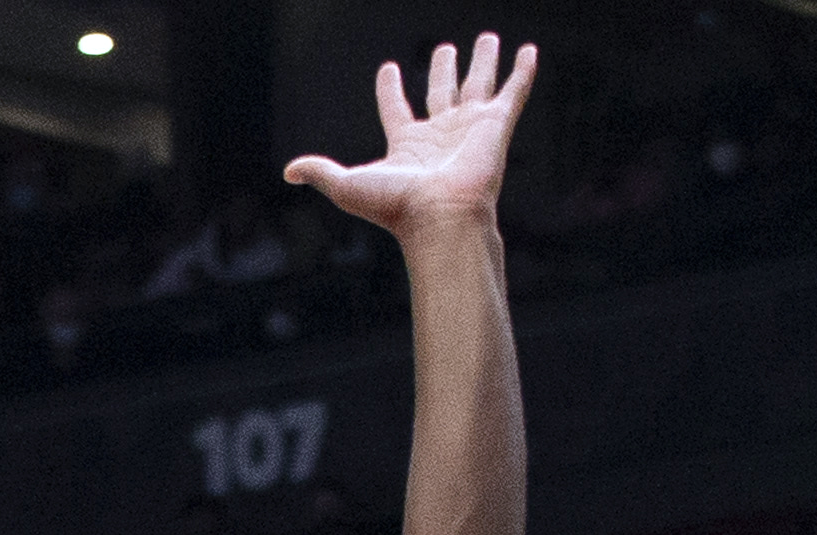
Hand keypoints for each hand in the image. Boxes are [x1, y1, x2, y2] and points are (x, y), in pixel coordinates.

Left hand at [284, 34, 536, 238]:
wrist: (440, 215)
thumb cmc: (396, 206)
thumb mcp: (347, 185)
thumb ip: (320, 172)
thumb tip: (288, 171)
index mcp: (407, 145)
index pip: (396, 109)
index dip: (390, 90)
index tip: (388, 70)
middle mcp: (440, 134)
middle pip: (441, 92)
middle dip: (443, 69)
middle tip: (445, 48)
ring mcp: (470, 128)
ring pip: (478, 84)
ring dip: (483, 61)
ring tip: (486, 38)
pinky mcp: (497, 125)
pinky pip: (514, 91)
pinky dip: (523, 72)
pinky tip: (528, 51)